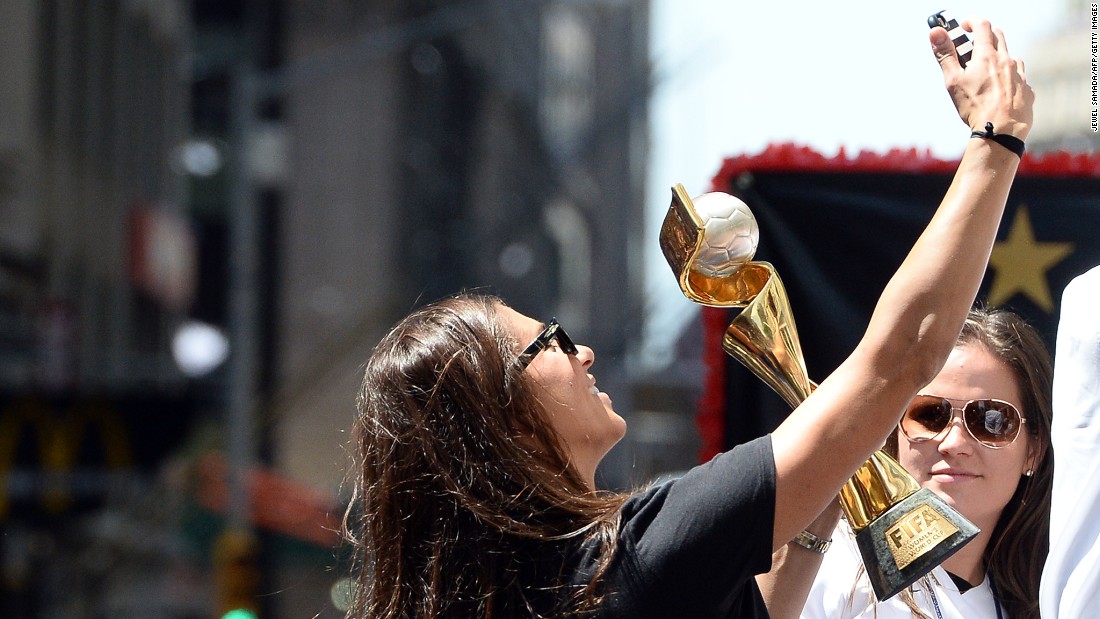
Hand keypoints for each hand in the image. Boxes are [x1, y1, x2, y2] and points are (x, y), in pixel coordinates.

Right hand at [930, 18, 1033, 140]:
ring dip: (998, 57)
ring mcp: (1019, 74)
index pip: (982, 25)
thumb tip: (935, 32)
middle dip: (985, 35)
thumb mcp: (953, 81)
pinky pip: (1019, 76)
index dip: (971, 21)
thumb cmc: (975, 107)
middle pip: (998, 36)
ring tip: (987, 73)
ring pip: (1010, 56)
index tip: (964, 25)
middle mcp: (1006, 60)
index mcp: (987, 56)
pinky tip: (1000, 90)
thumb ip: (945, 54)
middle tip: (973, 45)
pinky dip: (1009, 76)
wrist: (1001, 131)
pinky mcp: (1026, 89)